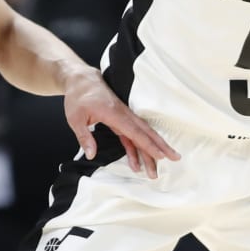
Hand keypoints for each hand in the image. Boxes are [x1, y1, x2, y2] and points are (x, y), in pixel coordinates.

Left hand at [61, 69, 178, 178]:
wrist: (82, 80)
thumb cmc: (78, 97)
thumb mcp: (75, 118)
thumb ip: (85, 137)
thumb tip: (91, 155)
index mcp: (114, 114)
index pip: (135, 132)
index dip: (148, 144)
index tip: (161, 155)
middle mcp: (123, 115)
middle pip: (146, 133)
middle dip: (160, 147)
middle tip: (175, 159)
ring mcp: (124, 117)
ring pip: (142, 135)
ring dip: (150, 152)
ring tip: (156, 170)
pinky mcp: (121, 120)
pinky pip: (132, 136)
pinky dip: (136, 150)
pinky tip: (137, 164)